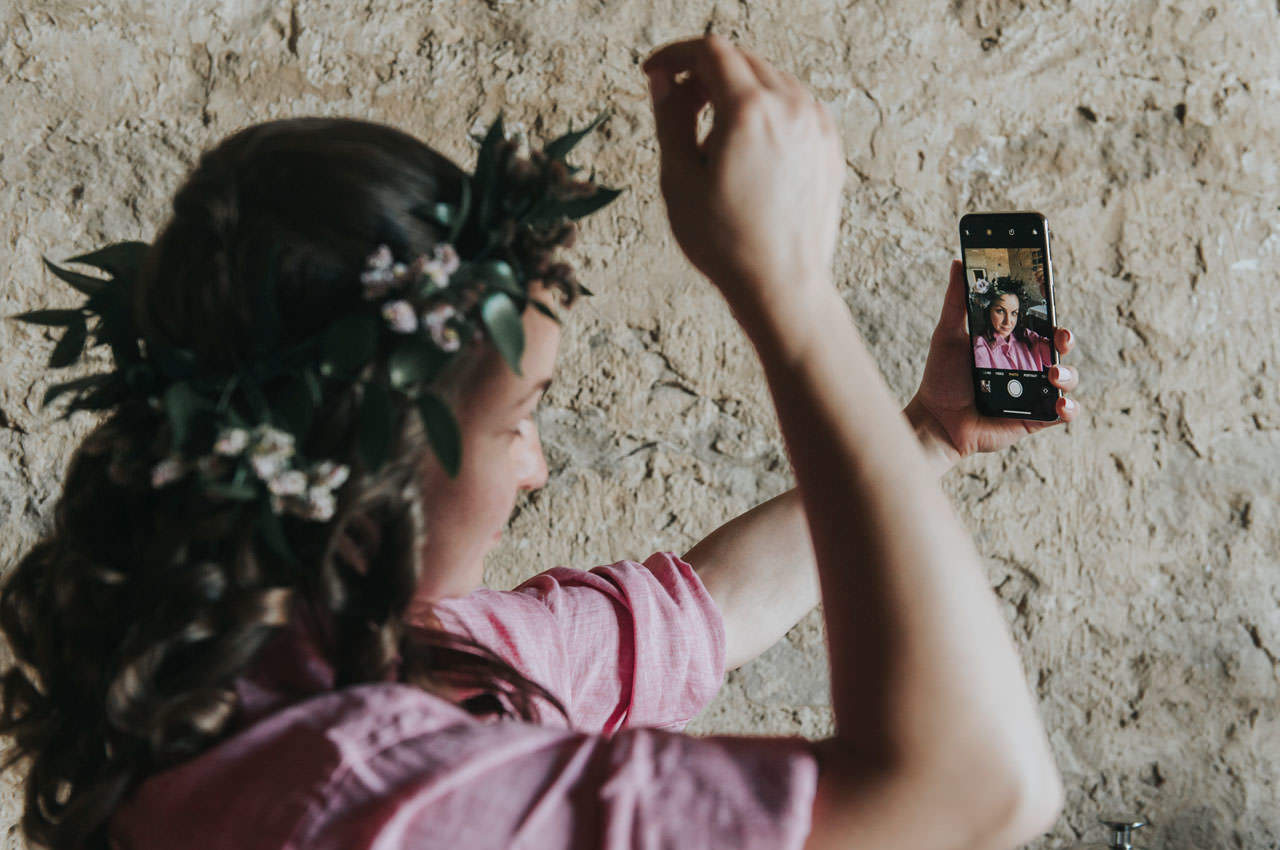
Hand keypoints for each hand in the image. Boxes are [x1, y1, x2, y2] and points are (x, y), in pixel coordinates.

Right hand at [641, 33, 843, 310]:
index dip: (674, 55)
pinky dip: (766, 111)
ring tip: (711, 141)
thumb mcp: (678, 179)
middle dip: (703, 72)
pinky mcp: (828, 145)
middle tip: (676, 107)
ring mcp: (816, 125)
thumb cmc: (725, 243)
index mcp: (750, 111)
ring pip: (769, 80)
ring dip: (735, 91)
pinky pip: (793, 106)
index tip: (654, 73)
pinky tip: (746, 150)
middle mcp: (790, 107)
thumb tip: (662, 79)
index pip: (710, 52)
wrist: (781, 286)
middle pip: (741, 60)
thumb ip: (670, 117)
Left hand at [905, 259, 1081, 465]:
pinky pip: (1063, 413)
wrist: (936, 420)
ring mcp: (1034, 391)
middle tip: (1060, 337)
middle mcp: (1027, 364)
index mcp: (1011, 343)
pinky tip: (1059, 405)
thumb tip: (957, 261)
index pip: (1039, 323)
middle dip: (1066, 338)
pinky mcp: (1035, 417)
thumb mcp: (948, 334)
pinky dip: (1068, 409)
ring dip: (1068, 374)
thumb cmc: (943, 377)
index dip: (1050, 312)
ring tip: (1052, 374)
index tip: (1052, 300)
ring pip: (1067, 378)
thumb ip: (956, 300)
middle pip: (1059, 347)